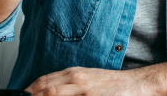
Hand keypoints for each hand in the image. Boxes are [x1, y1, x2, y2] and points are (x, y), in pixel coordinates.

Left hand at [25, 67, 152, 95]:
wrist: (137, 85)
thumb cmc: (114, 85)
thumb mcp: (89, 79)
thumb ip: (71, 83)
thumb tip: (52, 91)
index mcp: (75, 74)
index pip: (44, 81)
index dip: (29, 90)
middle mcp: (77, 80)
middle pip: (45, 89)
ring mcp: (84, 91)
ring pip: (52, 94)